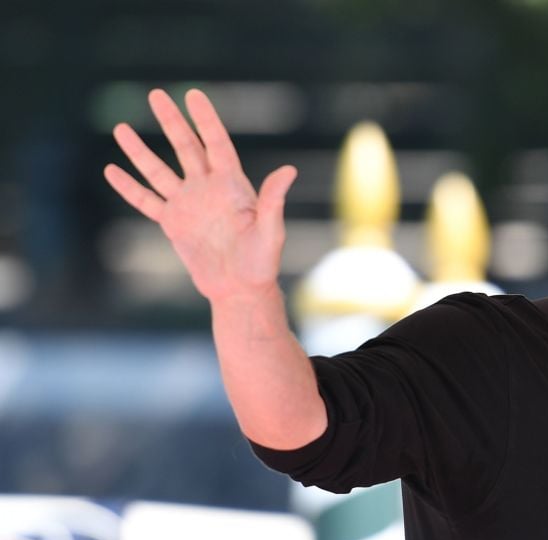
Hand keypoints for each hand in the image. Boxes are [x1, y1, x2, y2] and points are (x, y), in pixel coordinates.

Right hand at [104, 89, 296, 302]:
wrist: (240, 290)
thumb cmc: (262, 263)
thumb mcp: (270, 231)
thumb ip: (273, 201)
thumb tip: (289, 170)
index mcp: (232, 185)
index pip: (216, 144)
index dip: (205, 119)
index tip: (193, 95)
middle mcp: (207, 189)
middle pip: (186, 148)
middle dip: (171, 122)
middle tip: (155, 95)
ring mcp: (188, 205)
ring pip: (159, 171)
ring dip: (140, 151)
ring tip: (120, 128)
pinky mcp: (173, 224)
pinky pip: (146, 202)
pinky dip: (129, 188)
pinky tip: (112, 171)